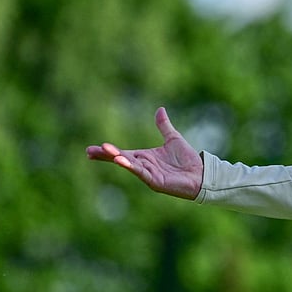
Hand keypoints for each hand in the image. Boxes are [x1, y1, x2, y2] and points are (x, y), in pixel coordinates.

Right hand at [86, 107, 202, 199]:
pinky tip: (122, 160)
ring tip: (104, 150)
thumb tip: (160, 109)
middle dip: (107, 156)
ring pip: (130, 165)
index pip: (122, 153)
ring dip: (117, 158)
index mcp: (145, 157)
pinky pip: (142, 173)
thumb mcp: (173, 138)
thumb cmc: (187, 159)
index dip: (109, 151)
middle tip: (89, 152)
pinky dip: (132, 166)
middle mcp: (144, 166)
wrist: (202, 173)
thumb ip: (164, 126)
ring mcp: (149, 175)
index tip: (93, 149)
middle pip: (122, 159)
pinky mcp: (156, 182)